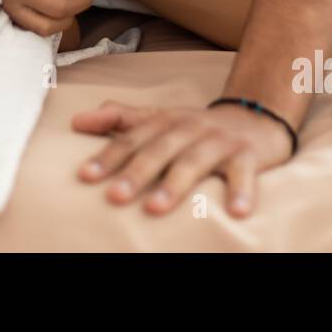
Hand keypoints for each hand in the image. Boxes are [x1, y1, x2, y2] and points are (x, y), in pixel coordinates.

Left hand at [71, 100, 294, 217]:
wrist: (255, 118)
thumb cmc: (197, 128)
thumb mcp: (159, 118)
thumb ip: (120, 119)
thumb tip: (77, 121)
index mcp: (165, 120)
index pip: (132, 137)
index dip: (108, 155)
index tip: (84, 176)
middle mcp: (190, 128)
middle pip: (159, 149)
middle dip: (136, 172)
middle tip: (114, 196)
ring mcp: (219, 142)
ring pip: (195, 161)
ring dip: (175, 184)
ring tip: (155, 208)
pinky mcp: (249, 155)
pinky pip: (245, 173)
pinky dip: (242, 191)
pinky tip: (236, 213)